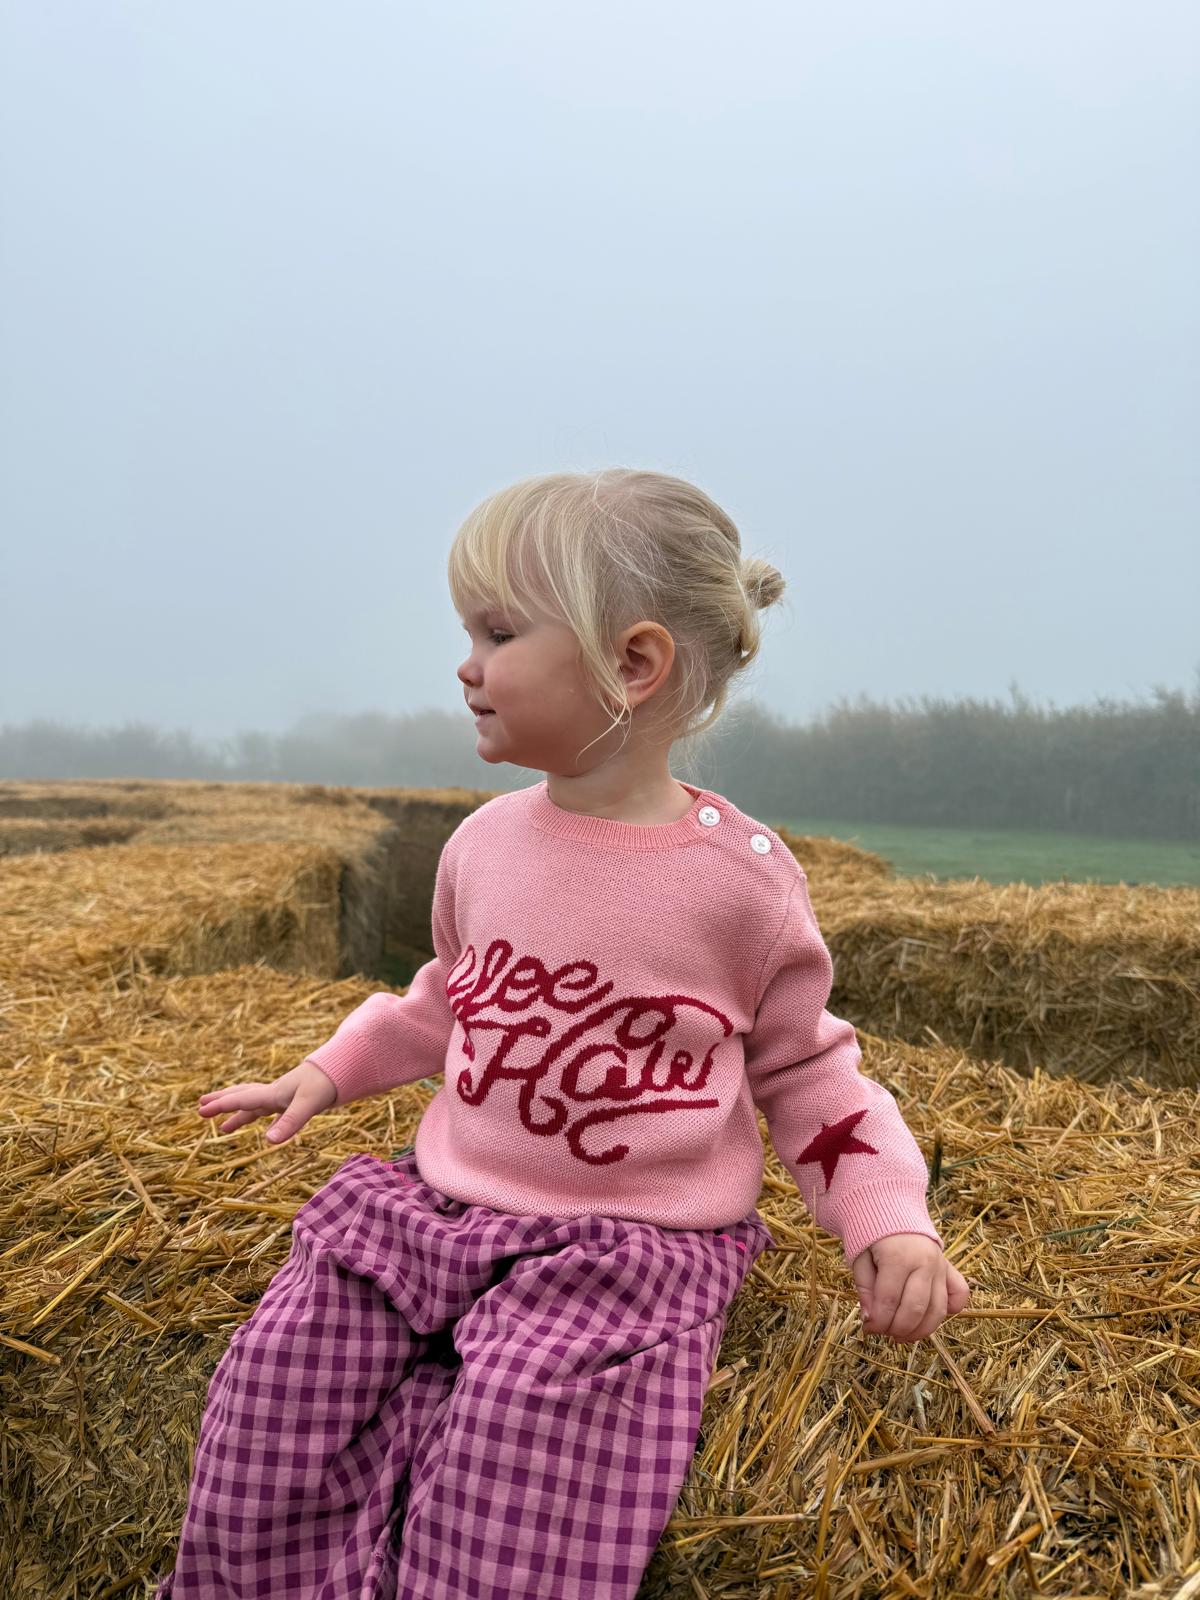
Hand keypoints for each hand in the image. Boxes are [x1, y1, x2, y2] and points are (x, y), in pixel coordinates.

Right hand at [198, 1060, 338, 1145]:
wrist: (344, 1067)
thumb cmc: (325, 1084)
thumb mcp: (307, 1105)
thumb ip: (289, 1123)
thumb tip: (268, 1142)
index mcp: (273, 1093)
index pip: (241, 1099)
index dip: (221, 1105)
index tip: (200, 1110)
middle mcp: (275, 1093)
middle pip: (242, 1096)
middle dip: (222, 1102)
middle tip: (201, 1107)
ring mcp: (284, 1096)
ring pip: (254, 1104)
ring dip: (238, 1113)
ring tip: (224, 1128)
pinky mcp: (296, 1100)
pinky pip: (272, 1109)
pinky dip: (263, 1117)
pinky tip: (266, 1129)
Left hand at [850, 1233, 970, 1343]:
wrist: (890, 1206)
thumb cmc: (870, 1233)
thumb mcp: (859, 1257)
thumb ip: (865, 1289)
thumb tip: (871, 1320)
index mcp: (898, 1257)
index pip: (889, 1301)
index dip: (878, 1322)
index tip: (868, 1328)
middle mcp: (925, 1262)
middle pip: (916, 1310)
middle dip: (897, 1329)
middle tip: (883, 1332)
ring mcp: (941, 1266)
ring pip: (938, 1310)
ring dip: (920, 1330)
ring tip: (901, 1335)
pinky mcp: (950, 1267)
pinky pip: (960, 1294)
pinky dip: (951, 1310)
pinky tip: (930, 1317)